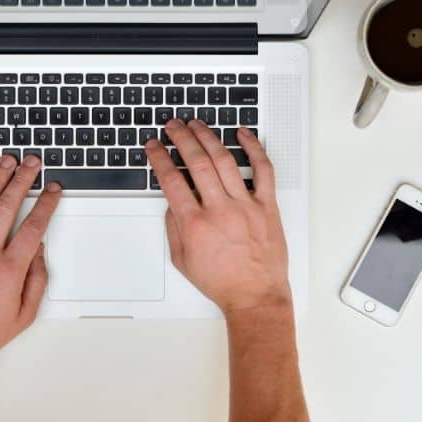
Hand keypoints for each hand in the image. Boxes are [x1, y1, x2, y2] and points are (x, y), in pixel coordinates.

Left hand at [0, 155, 61, 366]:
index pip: (33, 227)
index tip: (53, 190)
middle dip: (23, 180)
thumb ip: (37, 280)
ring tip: (5, 161)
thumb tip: (39, 250)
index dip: (46, 204)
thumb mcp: (24, 315)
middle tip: (32, 164)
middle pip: (8, 207)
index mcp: (8, 270)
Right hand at [145, 120, 290, 315]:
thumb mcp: (182, 260)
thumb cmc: (221, 281)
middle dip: (181, 138)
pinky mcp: (267, 206)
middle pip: (196, 162)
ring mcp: (245, 205)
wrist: (255, 296)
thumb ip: (174, 227)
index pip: (172, 180)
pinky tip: (243, 134)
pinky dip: (253, 148)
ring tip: (197, 125)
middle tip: (173, 126)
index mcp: (195, 224)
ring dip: (208, 137)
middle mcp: (219, 210)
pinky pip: (263, 170)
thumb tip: (172, 202)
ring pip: (224, 160)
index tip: (154, 146)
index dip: (159, 157)